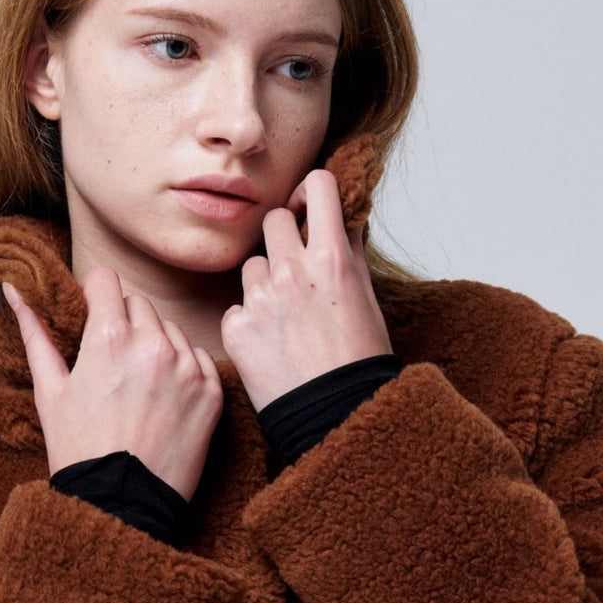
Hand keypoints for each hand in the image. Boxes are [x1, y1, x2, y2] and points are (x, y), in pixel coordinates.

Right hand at [3, 269, 223, 501]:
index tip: (92, 314)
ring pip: (170, 330)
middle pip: (139, 304)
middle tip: (111, 362)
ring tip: (138, 386)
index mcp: (109, 338)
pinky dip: (183, 370)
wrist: (123, 505)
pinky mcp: (211, 391)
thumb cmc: (79, 449)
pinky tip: (162, 399)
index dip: (94, 295)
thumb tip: (15, 289)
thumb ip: (35, 333)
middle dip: (123, 322)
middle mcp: (153, 344)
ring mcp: (187, 367)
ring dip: (155, 345)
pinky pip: (198, 358)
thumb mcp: (49, 391)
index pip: (106, 280)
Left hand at [221, 169, 392, 410]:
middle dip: (283, 236)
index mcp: (331, 259)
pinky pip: (237, 307)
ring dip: (264, 282)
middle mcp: (292, 271)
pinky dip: (249, 320)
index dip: (313, 191)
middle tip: (296, 266)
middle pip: (273, 220)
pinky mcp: (236, 327)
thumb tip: (342, 218)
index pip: (317, 186)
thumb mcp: (366, 299)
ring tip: (286, 319)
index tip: (311, 205)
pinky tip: (270, 344)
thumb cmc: (358, 361)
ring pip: (251, 266)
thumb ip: (349, 252)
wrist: (333, 416)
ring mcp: (259, 299)